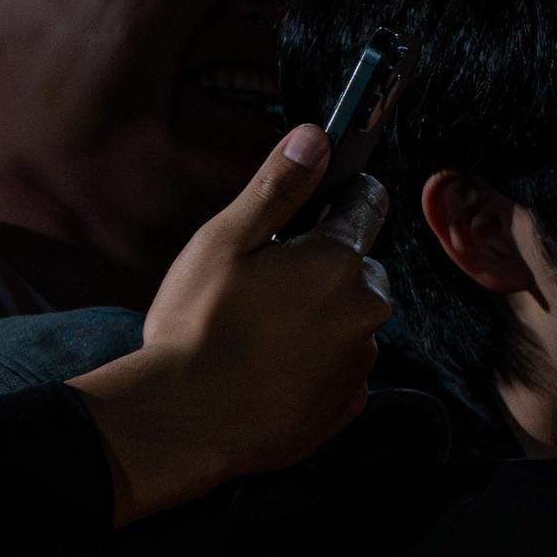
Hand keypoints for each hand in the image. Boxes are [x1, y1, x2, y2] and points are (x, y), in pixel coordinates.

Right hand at [69, 122, 392, 514]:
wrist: (189, 420)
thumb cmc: (199, 324)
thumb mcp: (226, 241)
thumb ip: (278, 187)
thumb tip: (316, 136)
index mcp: (339, 261)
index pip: (366, 207)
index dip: (349, 194)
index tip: (341, 190)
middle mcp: (366, 308)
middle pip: (359, 268)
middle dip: (326, 265)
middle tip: (267, 280)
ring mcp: (362, 359)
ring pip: (351, 318)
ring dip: (322, 314)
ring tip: (262, 329)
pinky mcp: (350, 402)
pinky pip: (341, 364)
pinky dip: (316, 360)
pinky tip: (271, 366)